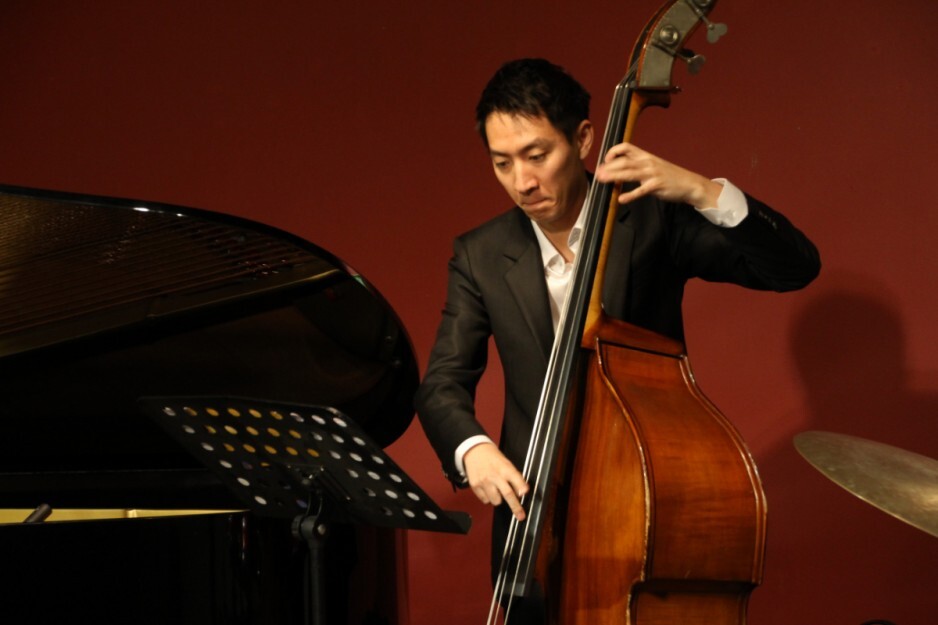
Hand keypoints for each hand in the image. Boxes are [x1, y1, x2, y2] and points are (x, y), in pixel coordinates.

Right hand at [463, 442, 528, 520]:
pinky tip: (487, 488)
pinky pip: (485, 500)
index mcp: (505, 468)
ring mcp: (484, 482)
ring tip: (496, 490)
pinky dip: (488, 497)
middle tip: (521, 515)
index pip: (516, 478)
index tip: (525, 493)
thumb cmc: (492, 458)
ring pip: (496, 501)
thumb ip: (514, 476)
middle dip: (516, 507)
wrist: (474, 451)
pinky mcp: (475, 486)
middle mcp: (495, 476)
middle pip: (507, 494)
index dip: (521, 486)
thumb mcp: (506, 463)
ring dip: (498, 499)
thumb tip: (521, 492)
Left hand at [595, 142, 722, 207]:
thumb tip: (619, 171)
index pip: (626, 147)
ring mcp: (652, 174)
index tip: (605, 160)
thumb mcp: (653, 166)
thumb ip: (637, 167)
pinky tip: (621, 199)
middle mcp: (647, 162)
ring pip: (629, 173)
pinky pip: (641, 190)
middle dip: (609, 167)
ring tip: (602, 181)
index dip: (613, 151)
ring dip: (614, 176)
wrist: (689, 183)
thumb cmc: (669, 176)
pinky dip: (630, 195)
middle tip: (597, 174)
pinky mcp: (657, 186)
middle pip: (624, 161)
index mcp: (646, 156)